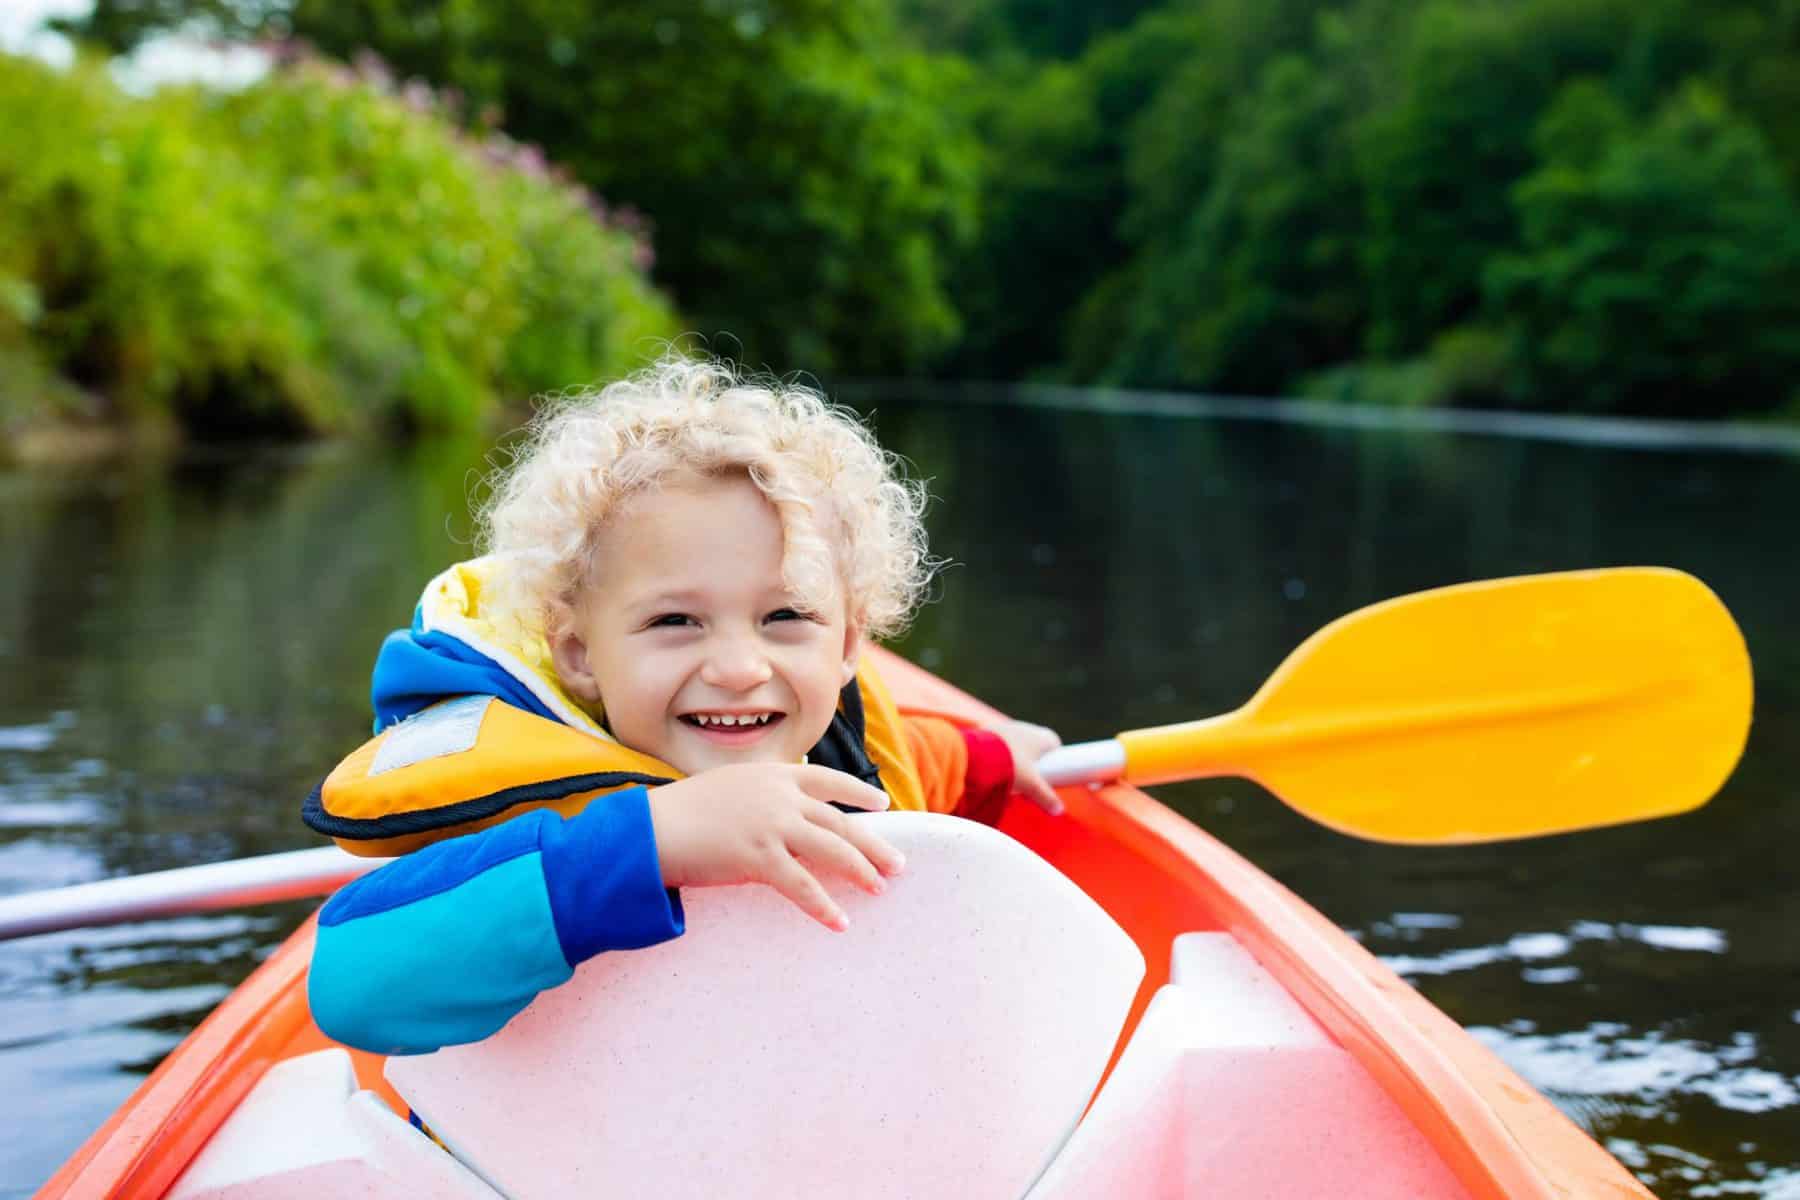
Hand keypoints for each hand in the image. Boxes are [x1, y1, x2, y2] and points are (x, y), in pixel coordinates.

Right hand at [647, 764, 905, 930]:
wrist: (652, 828)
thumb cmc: (683, 812)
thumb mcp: (730, 788)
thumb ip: (762, 797)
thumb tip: (787, 817)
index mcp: (772, 775)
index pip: (827, 779)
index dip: (858, 791)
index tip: (882, 802)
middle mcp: (778, 796)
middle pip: (840, 820)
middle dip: (872, 843)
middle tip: (898, 864)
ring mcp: (771, 825)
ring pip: (831, 849)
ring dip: (860, 871)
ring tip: (880, 889)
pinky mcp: (758, 857)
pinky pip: (801, 886)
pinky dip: (823, 906)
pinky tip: (840, 922)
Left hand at [987, 719, 1064, 815]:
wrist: (978, 755)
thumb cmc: (1011, 766)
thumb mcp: (1031, 785)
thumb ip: (1046, 797)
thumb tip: (1058, 810)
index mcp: (1041, 737)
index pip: (1054, 743)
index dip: (1054, 757)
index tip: (1050, 771)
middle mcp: (1026, 728)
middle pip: (1034, 744)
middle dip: (1033, 760)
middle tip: (1030, 779)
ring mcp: (1006, 728)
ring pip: (1016, 743)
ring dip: (1014, 756)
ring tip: (1009, 776)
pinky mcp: (988, 731)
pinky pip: (998, 743)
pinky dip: (999, 754)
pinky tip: (993, 768)